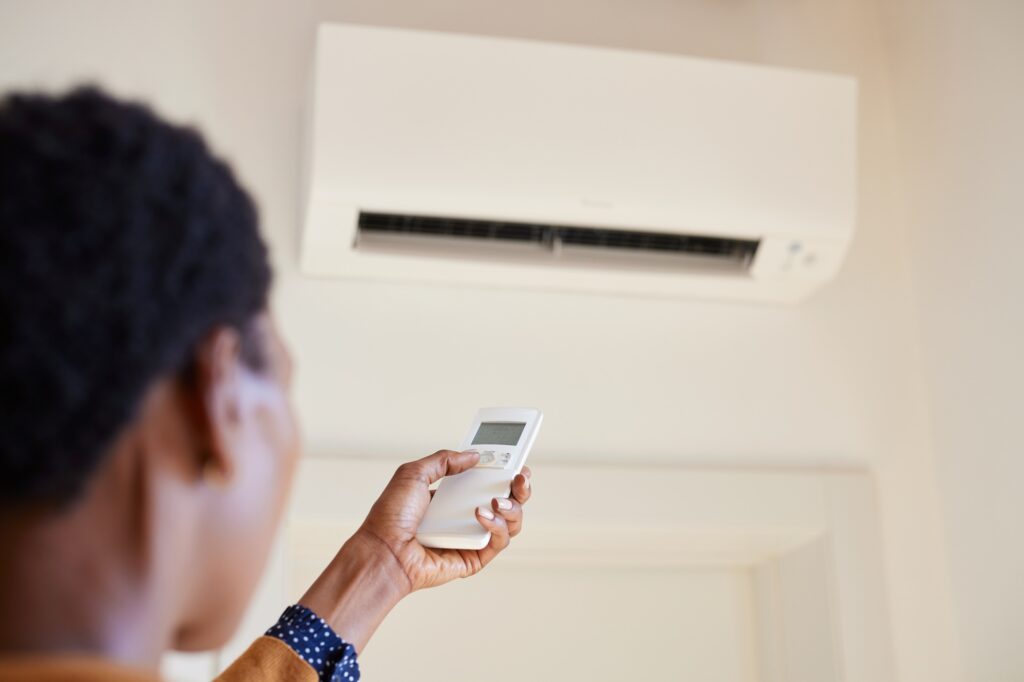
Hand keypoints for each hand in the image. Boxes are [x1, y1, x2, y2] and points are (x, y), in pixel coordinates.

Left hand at [356, 449, 532, 591]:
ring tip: (499, 500)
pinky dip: (497, 526)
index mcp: (451, 497)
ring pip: (510, 522)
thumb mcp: (414, 473)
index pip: (486, 482)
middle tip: (520, 477)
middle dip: (520, 488)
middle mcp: (464, 517)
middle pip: (507, 501)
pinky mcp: (474, 558)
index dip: (505, 472)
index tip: (516, 461)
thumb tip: (473, 455)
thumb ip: (444, 459)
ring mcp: (471, 538)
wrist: (384, 550)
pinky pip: (498, 541)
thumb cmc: (391, 517)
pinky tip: (483, 515)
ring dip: (513, 507)